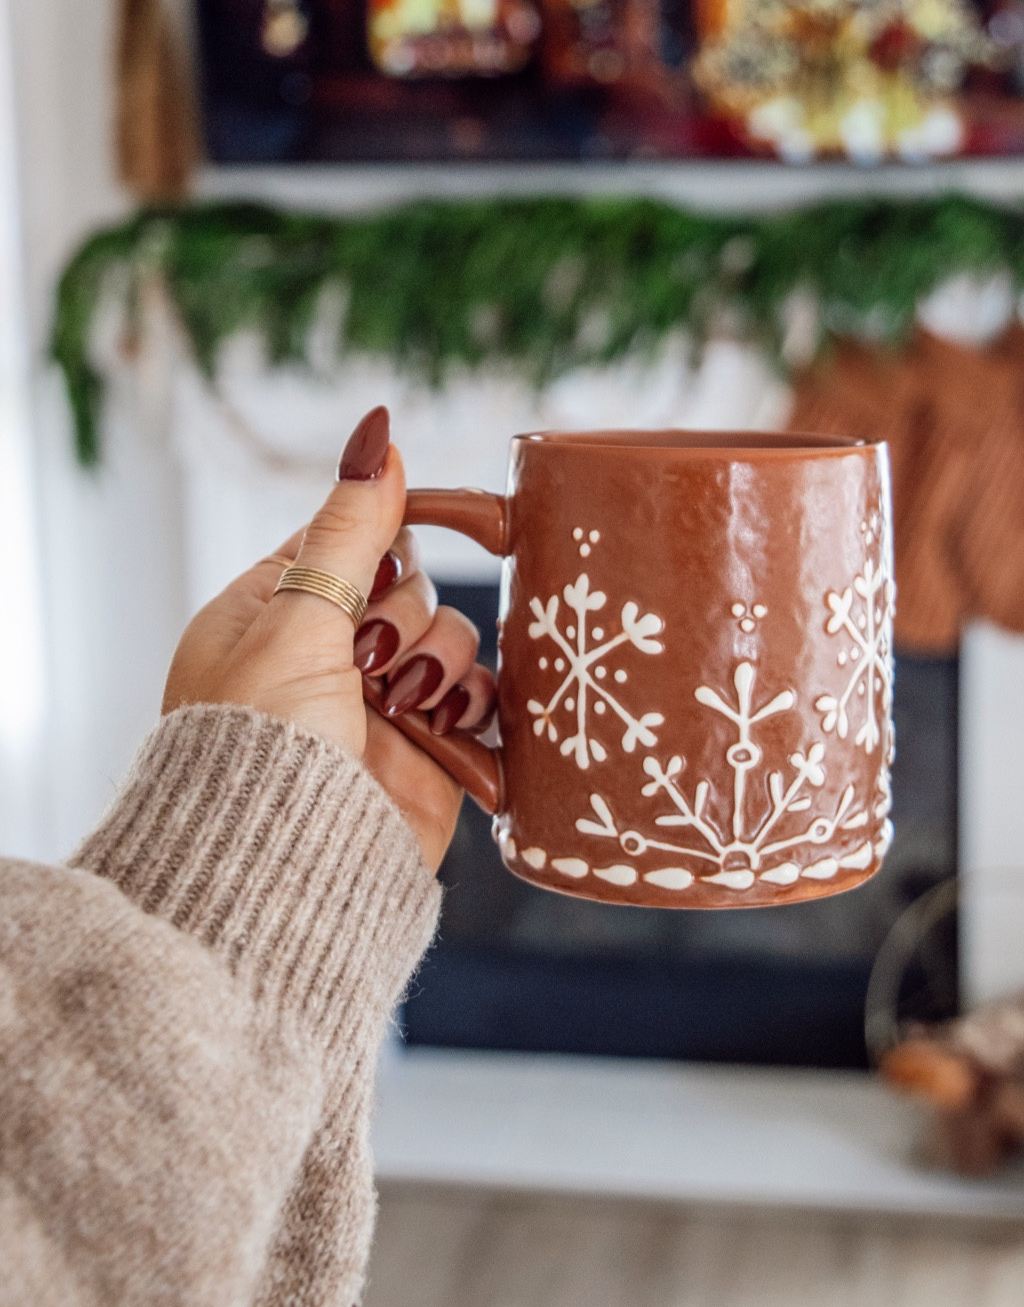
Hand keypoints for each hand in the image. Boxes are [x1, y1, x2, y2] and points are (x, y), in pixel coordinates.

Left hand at [162, 408, 495, 871]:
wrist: (283, 872)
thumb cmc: (259, 745)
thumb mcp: (297, 620)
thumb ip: (349, 530)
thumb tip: (377, 434)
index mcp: (270, 616)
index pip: (349, 540)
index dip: (381, 543)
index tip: (396, 557)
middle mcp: (324, 657)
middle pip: (413, 587)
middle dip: (403, 620)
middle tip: (366, 665)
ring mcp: (378, 708)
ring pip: (454, 640)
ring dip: (438, 667)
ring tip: (402, 710)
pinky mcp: (426, 755)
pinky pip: (479, 700)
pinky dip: (470, 708)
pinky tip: (441, 728)